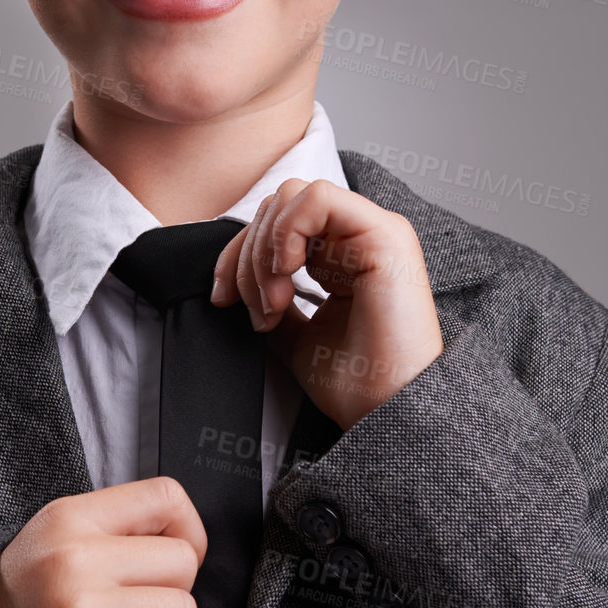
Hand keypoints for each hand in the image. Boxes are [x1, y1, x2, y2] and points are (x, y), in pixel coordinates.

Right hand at [0, 476, 205, 607]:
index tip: (168, 560)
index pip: (167, 496)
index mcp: (68, 518)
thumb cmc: (25, 605)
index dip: (187, 531)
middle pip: (184, 560)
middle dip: (172, 590)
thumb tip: (186, 533)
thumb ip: (112, 527)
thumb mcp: (54, 540)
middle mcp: (72, 559)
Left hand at [210, 178, 443, 431]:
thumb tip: (236, 282)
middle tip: (257, 310)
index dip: (236, 255)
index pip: (274, 223)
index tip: (223, 298)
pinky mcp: (385, 234)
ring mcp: (373, 231)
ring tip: (274, 302)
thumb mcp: (293, 335)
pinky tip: (288, 272)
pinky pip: (318, 199)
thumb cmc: (355, 383)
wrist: (384, 412)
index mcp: (341, 257)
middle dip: (247, 256)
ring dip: (265, 249)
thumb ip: (272, 299)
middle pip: (277, 205)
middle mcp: (358, 238)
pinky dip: (287, 231)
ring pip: (292, 196)